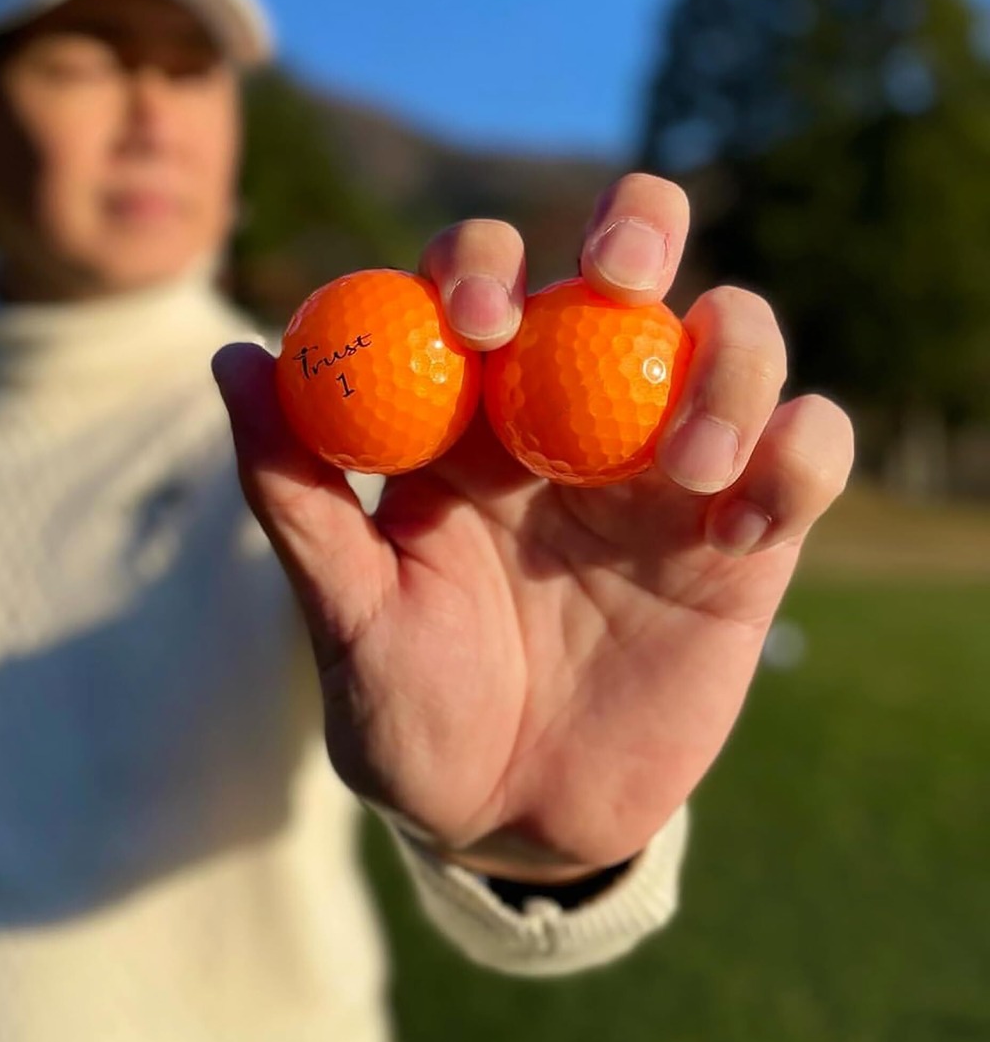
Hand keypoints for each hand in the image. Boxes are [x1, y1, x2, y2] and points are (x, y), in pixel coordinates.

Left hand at [212, 174, 852, 882]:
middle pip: (627, 262)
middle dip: (637, 224)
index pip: (485, 280)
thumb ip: (293, 488)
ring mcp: (666, 467)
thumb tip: (233, 357)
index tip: (477, 322)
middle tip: (619, 272)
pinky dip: (800, 455)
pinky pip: (808, 452)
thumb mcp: (344, 606)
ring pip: (734, 335)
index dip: (482, 265)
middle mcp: (573, 413)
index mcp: (471, 413)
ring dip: (729, 361)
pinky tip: (742, 524)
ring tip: (688, 463)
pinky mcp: (750, 535)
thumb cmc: (406, 705)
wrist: (503, 817)